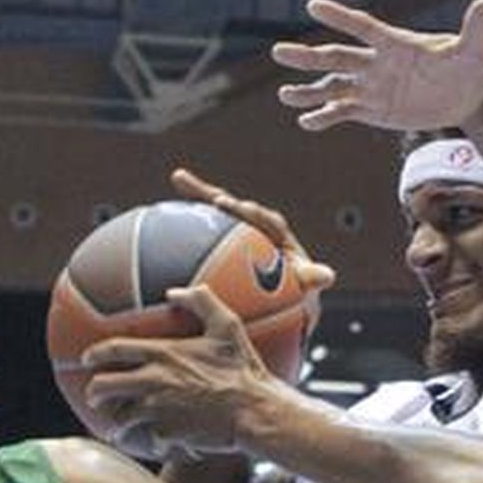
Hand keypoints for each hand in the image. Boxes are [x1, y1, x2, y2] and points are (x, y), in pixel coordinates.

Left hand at [82, 286, 273, 455]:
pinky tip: (150, 440)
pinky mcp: (166, 433)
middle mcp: (152, 381)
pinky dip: (146, 439)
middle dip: (93, 393)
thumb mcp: (228, 326)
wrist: (254, 411)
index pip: (113, 351)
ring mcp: (157, 409)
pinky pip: (146, 437)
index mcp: (162, 354)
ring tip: (119, 425)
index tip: (86, 359)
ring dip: (116, 421)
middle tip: (96, 397)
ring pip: (119, 417)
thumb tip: (174, 292)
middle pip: (103, 387)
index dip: (94, 354)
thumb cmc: (244, 369)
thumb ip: (201, 301)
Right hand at [169, 167, 335, 322]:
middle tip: (212, 196)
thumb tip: (326, 275)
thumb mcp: (305, 288)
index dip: (254, 215)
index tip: (241, 209)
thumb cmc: (296, 296)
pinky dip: (184, 226)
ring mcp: (240, 237)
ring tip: (180, 177)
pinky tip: (156, 218)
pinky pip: (202, 234)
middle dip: (227, 200)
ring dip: (200, 195)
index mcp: (280, 240)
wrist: (283, 305)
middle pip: (241, 211)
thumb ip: (311, 280)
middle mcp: (259, 232)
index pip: (269, 222)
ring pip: (219, 215)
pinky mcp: (223, 246)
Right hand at [272, 0, 482, 131]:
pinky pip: (344, 112)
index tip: (313, 5)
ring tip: (285, 95)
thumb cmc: (473, 65)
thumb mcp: (477, 48)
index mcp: (397, 44)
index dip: (340, 17)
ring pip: (334, 86)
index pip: (364, 28)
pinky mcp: (375, 110)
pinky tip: (306, 122)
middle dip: (309, 56)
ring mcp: (374, 87)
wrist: (470, 95)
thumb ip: (476, 28)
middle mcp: (379, 64)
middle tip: (279, 52)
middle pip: (338, 57)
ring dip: (310, 90)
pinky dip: (326, 117)